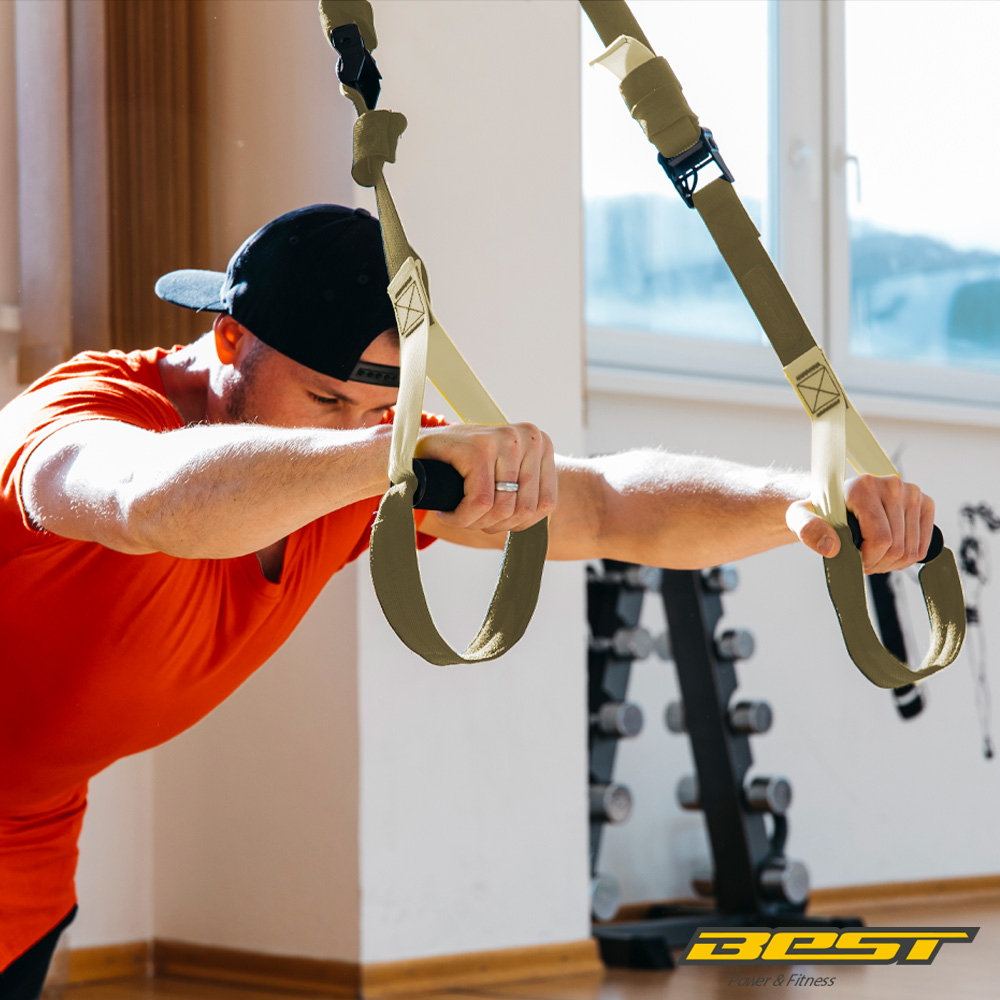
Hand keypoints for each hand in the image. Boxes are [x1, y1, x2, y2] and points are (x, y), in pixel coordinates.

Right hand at [413, 422, 556, 533]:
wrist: (409, 448)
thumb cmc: (459, 467)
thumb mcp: (502, 473)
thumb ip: (525, 491)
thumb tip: (539, 520)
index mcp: (541, 443)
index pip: (546, 505)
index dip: (516, 525)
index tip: (490, 521)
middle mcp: (528, 437)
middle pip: (524, 510)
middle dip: (493, 525)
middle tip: (468, 520)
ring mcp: (505, 439)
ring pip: (502, 509)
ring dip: (474, 524)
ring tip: (457, 516)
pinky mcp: (479, 448)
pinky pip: (479, 503)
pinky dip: (461, 518)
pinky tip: (447, 515)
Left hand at [785, 474, 935, 572]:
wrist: (831, 499)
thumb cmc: (817, 511)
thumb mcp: (799, 518)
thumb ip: (806, 528)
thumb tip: (830, 546)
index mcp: (863, 486)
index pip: (881, 539)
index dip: (868, 560)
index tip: (853, 560)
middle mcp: (891, 484)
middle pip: (897, 547)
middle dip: (878, 564)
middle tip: (862, 561)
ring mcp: (911, 492)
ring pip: (912, 549)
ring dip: (892, 563)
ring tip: (872, 556)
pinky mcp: (924, 503)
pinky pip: (924, 545)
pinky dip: (908, 558)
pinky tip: (889, 553)